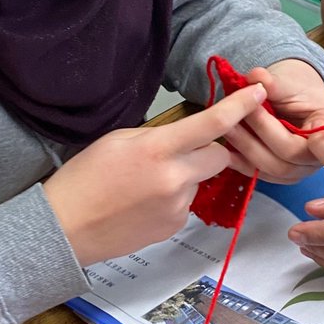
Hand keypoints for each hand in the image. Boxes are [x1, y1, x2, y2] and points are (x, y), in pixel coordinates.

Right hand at [44, 84, 266, 265]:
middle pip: (219, 156)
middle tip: (179, 151)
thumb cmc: (84, 179)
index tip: (258, 94)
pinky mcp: (174, 227)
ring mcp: (176, 207)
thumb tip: (185, 134)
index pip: (212, 125)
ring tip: (145, 183)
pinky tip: (143, 202)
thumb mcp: (118, 140)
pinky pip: (186, 204)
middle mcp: (174, 180)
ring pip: (199, 181)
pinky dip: (173, 198)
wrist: (65, 229)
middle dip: (208, 150)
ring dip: (185, 177)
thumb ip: (158, 135)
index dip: (239, 106)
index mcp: (157, 150)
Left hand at [220, 59, 323, 182]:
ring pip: (270, 167)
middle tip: (244, 109)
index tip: (314, 138)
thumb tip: (257, 77)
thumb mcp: (293, 81)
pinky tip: (223, 147)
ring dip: (246, 144)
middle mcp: (318, 159)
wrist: (291, 99)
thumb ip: (277, 82)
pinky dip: (238, 160)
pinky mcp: (275, 175)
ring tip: (227, 123)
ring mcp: (297, 171)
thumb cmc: (299, 90)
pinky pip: (256, 174)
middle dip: (264, 130)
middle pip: (290, 155)